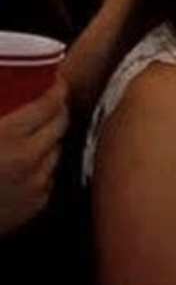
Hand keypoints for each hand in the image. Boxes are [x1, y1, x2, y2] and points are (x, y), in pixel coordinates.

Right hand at [0, 78, 68, 235]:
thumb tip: (3, 89)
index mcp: (9, 137)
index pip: (49, 104)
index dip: (56, 88)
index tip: (55, 81)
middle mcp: (29, 159)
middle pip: (61, 124)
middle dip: (58, 109)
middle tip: (50, 101)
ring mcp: (36, 183)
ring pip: (57, 150)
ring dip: (50, 139)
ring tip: (35, 132)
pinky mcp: (37, 203)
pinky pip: (49, 176)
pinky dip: (42, 165)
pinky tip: (26, 161)